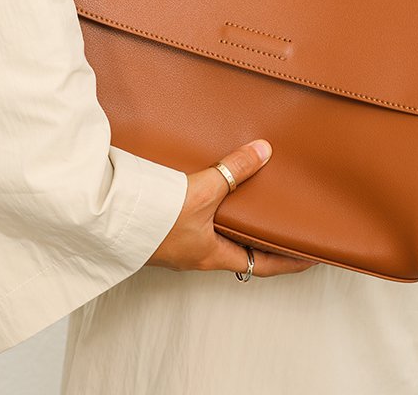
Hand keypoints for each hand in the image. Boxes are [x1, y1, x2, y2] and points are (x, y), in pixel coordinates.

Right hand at [145, 139, 317, 277]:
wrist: (104, 218)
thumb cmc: (153, 219)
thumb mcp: (202, 192)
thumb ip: (234, 171)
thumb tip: (265, 151)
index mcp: (212, 255)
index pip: (262, 266)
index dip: (289, 262)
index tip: (312, 255)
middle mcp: (198, 252)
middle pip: (242, 248)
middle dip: (264, 236)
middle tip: (288, 219)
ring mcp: (179, 241)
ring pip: (220, 231)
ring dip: (238, 217)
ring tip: (257, 195)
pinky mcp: (163, 226)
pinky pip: (198, 217)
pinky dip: (214, 204)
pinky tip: (215, 183)